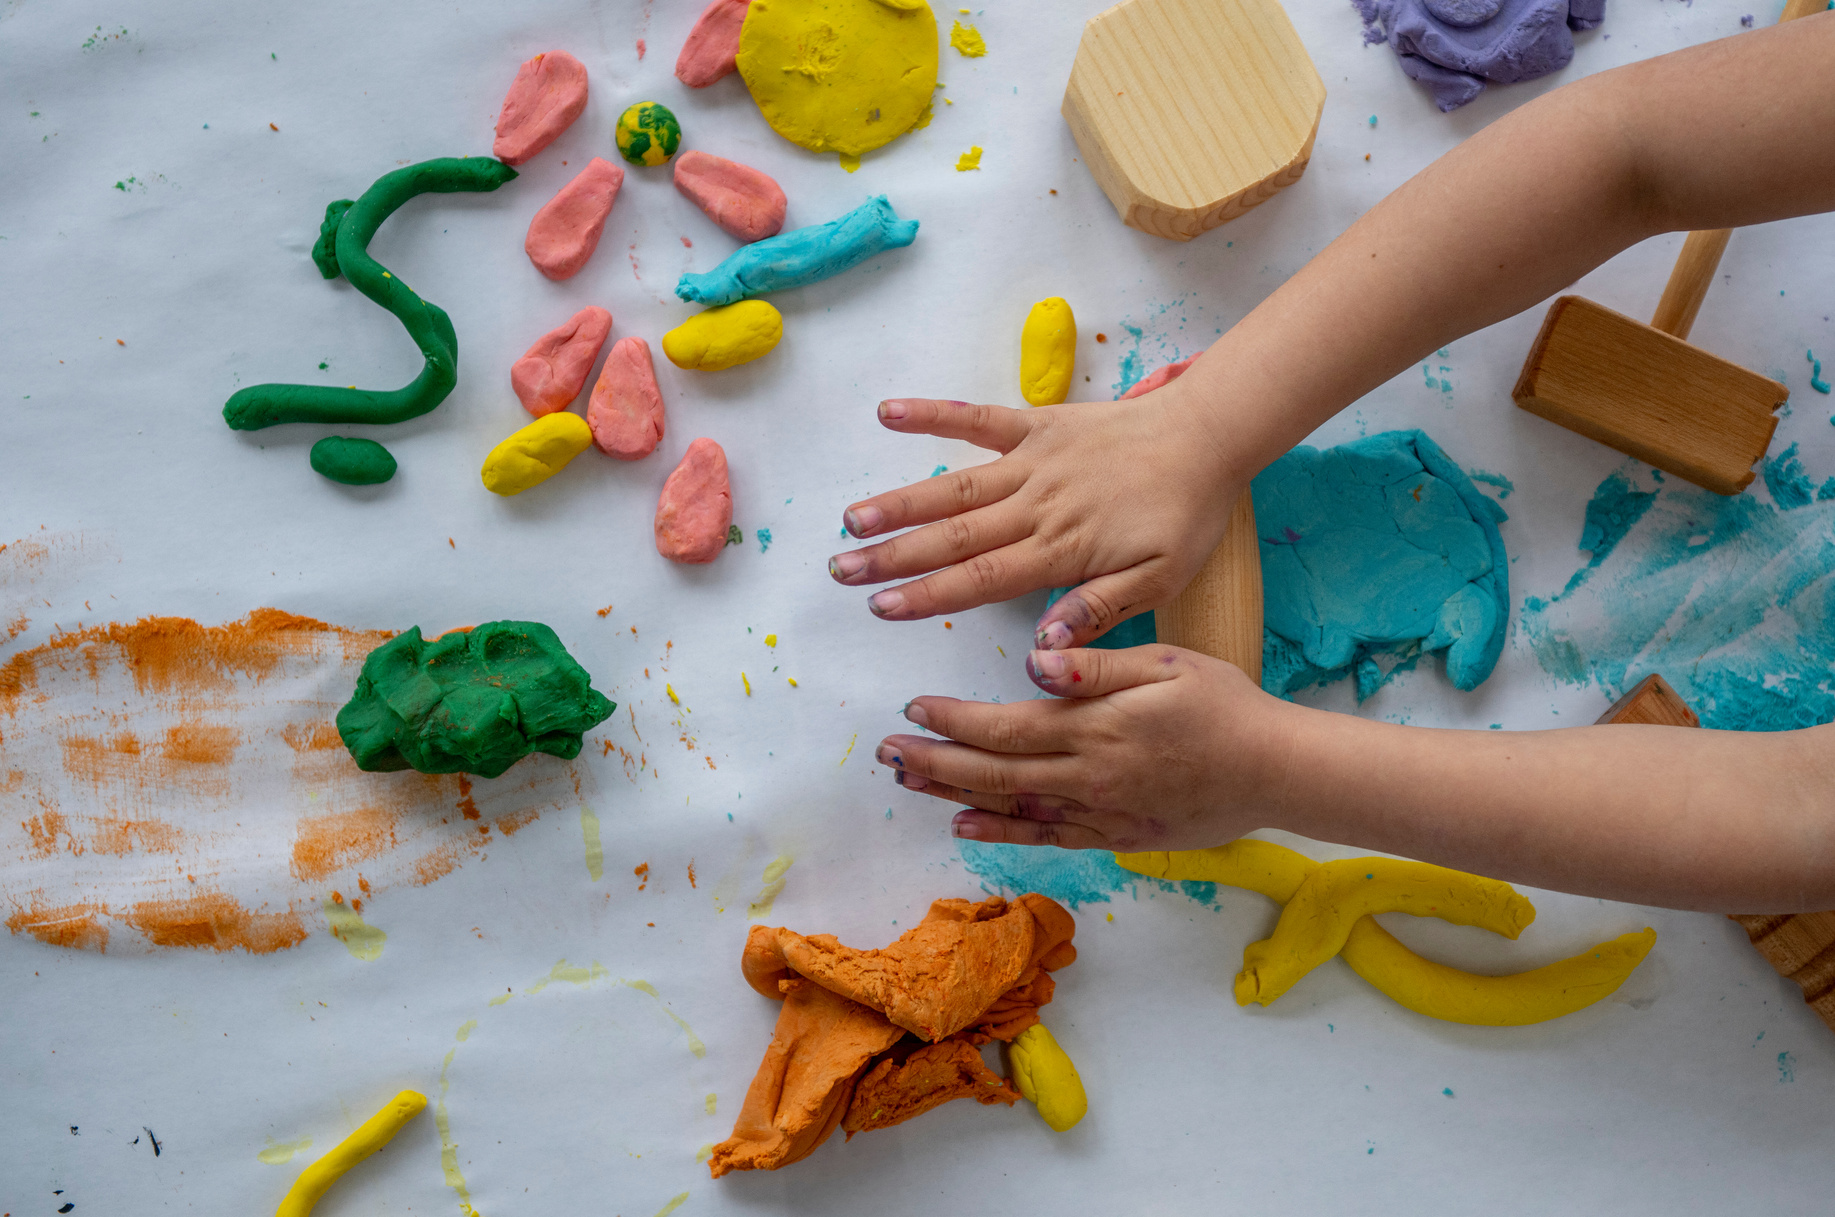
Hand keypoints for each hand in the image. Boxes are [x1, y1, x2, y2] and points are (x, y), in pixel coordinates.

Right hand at [828, 386, 1240, 648]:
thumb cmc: (1186, 514)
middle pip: (952, 536)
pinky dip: (933, 414)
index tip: (881, 607)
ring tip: (851, 518)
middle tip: (841, 571)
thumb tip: (1042, 644)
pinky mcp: (1037, 424)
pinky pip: (977, 419)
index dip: (926, 594)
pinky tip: (888, 414)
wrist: (1208, 436)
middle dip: (892, 556)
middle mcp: (1036, 506)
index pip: (980, 579)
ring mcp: (1032, 462)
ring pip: (953, 485)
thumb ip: (1097, 610)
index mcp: (1061, 550)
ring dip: (899, 502)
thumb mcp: (1159, 580)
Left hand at [876, 644, 1293, 850]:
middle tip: (885, 754)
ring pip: (1010, 807)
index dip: (952, 720)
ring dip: (953, 796)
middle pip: (992, 771)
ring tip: (908, 784)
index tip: (913, 708)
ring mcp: (1099, 811)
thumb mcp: (1167, 664)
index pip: (1004, 725)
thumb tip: (1036, 659)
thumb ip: (1096, 665)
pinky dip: (1001, 834)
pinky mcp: (1116, 835)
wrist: (1276, 772)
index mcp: (1094, 726)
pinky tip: (965, 828)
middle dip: (933, 762)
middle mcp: (1087, 774)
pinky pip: (1047, 838)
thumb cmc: (1225, 705)